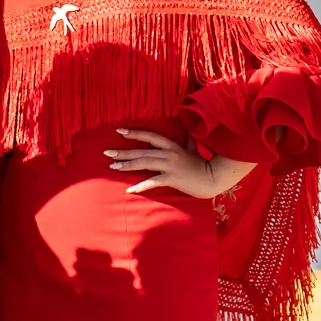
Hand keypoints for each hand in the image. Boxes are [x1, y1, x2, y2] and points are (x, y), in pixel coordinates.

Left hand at [106, 127, 254, 198]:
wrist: (213, 178)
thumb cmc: (202, 165)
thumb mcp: (192, 149)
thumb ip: (186, 141)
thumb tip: (186, 131)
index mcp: (172, 146)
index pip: (150, 136)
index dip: (135, 133)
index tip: (119, 131)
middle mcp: (169, 153)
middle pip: (142, 151)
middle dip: (123, 151)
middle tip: (107, 152)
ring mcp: (170, 166)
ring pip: (144, 164)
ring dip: (126, 165)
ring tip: (112, 166)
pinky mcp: (172, 178)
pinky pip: (153, 182)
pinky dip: (141, 186)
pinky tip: (130, 190)